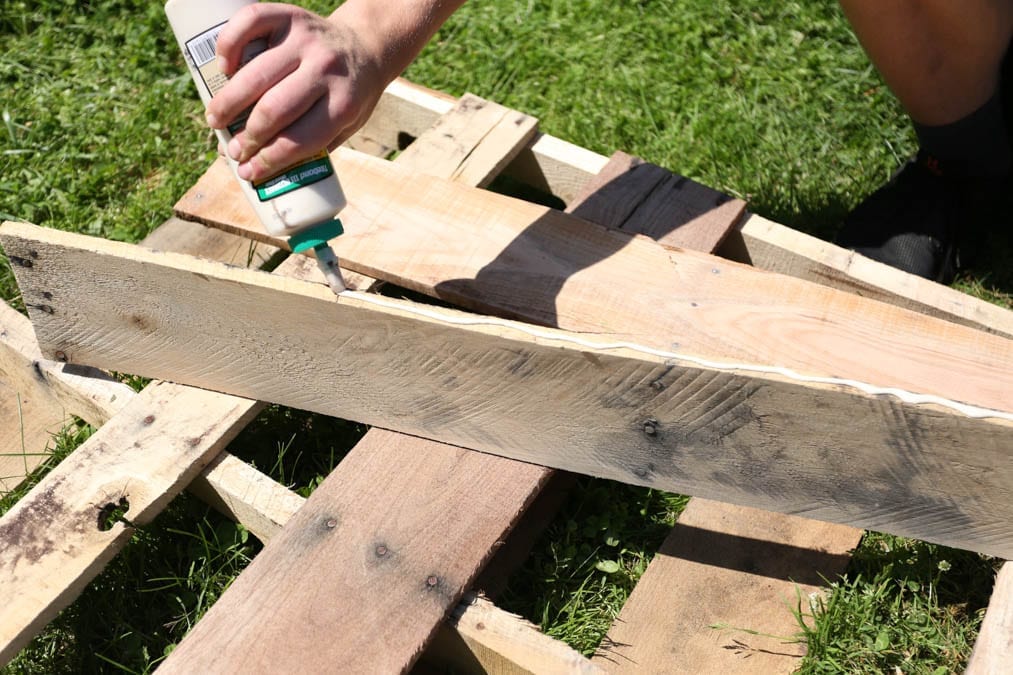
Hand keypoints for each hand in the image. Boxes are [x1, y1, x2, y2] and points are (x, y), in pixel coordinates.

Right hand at [206, 3, 387, 181]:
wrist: (368, 47)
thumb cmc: (350, 95)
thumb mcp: (346, 126)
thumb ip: (308, 147)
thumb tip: (251, 168)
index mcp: (344, 104)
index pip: (299, 140)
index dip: (268, 160)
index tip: (247, 171)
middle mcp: (326, 70)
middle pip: (273, 110)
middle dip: (247, 137)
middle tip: (232, 149)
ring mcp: (306, 40)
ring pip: (256, 74)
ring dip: (228, 102)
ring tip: (215, 119)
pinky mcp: (290, 16)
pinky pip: (250, 23)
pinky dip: (228, 44)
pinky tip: (223, 68)